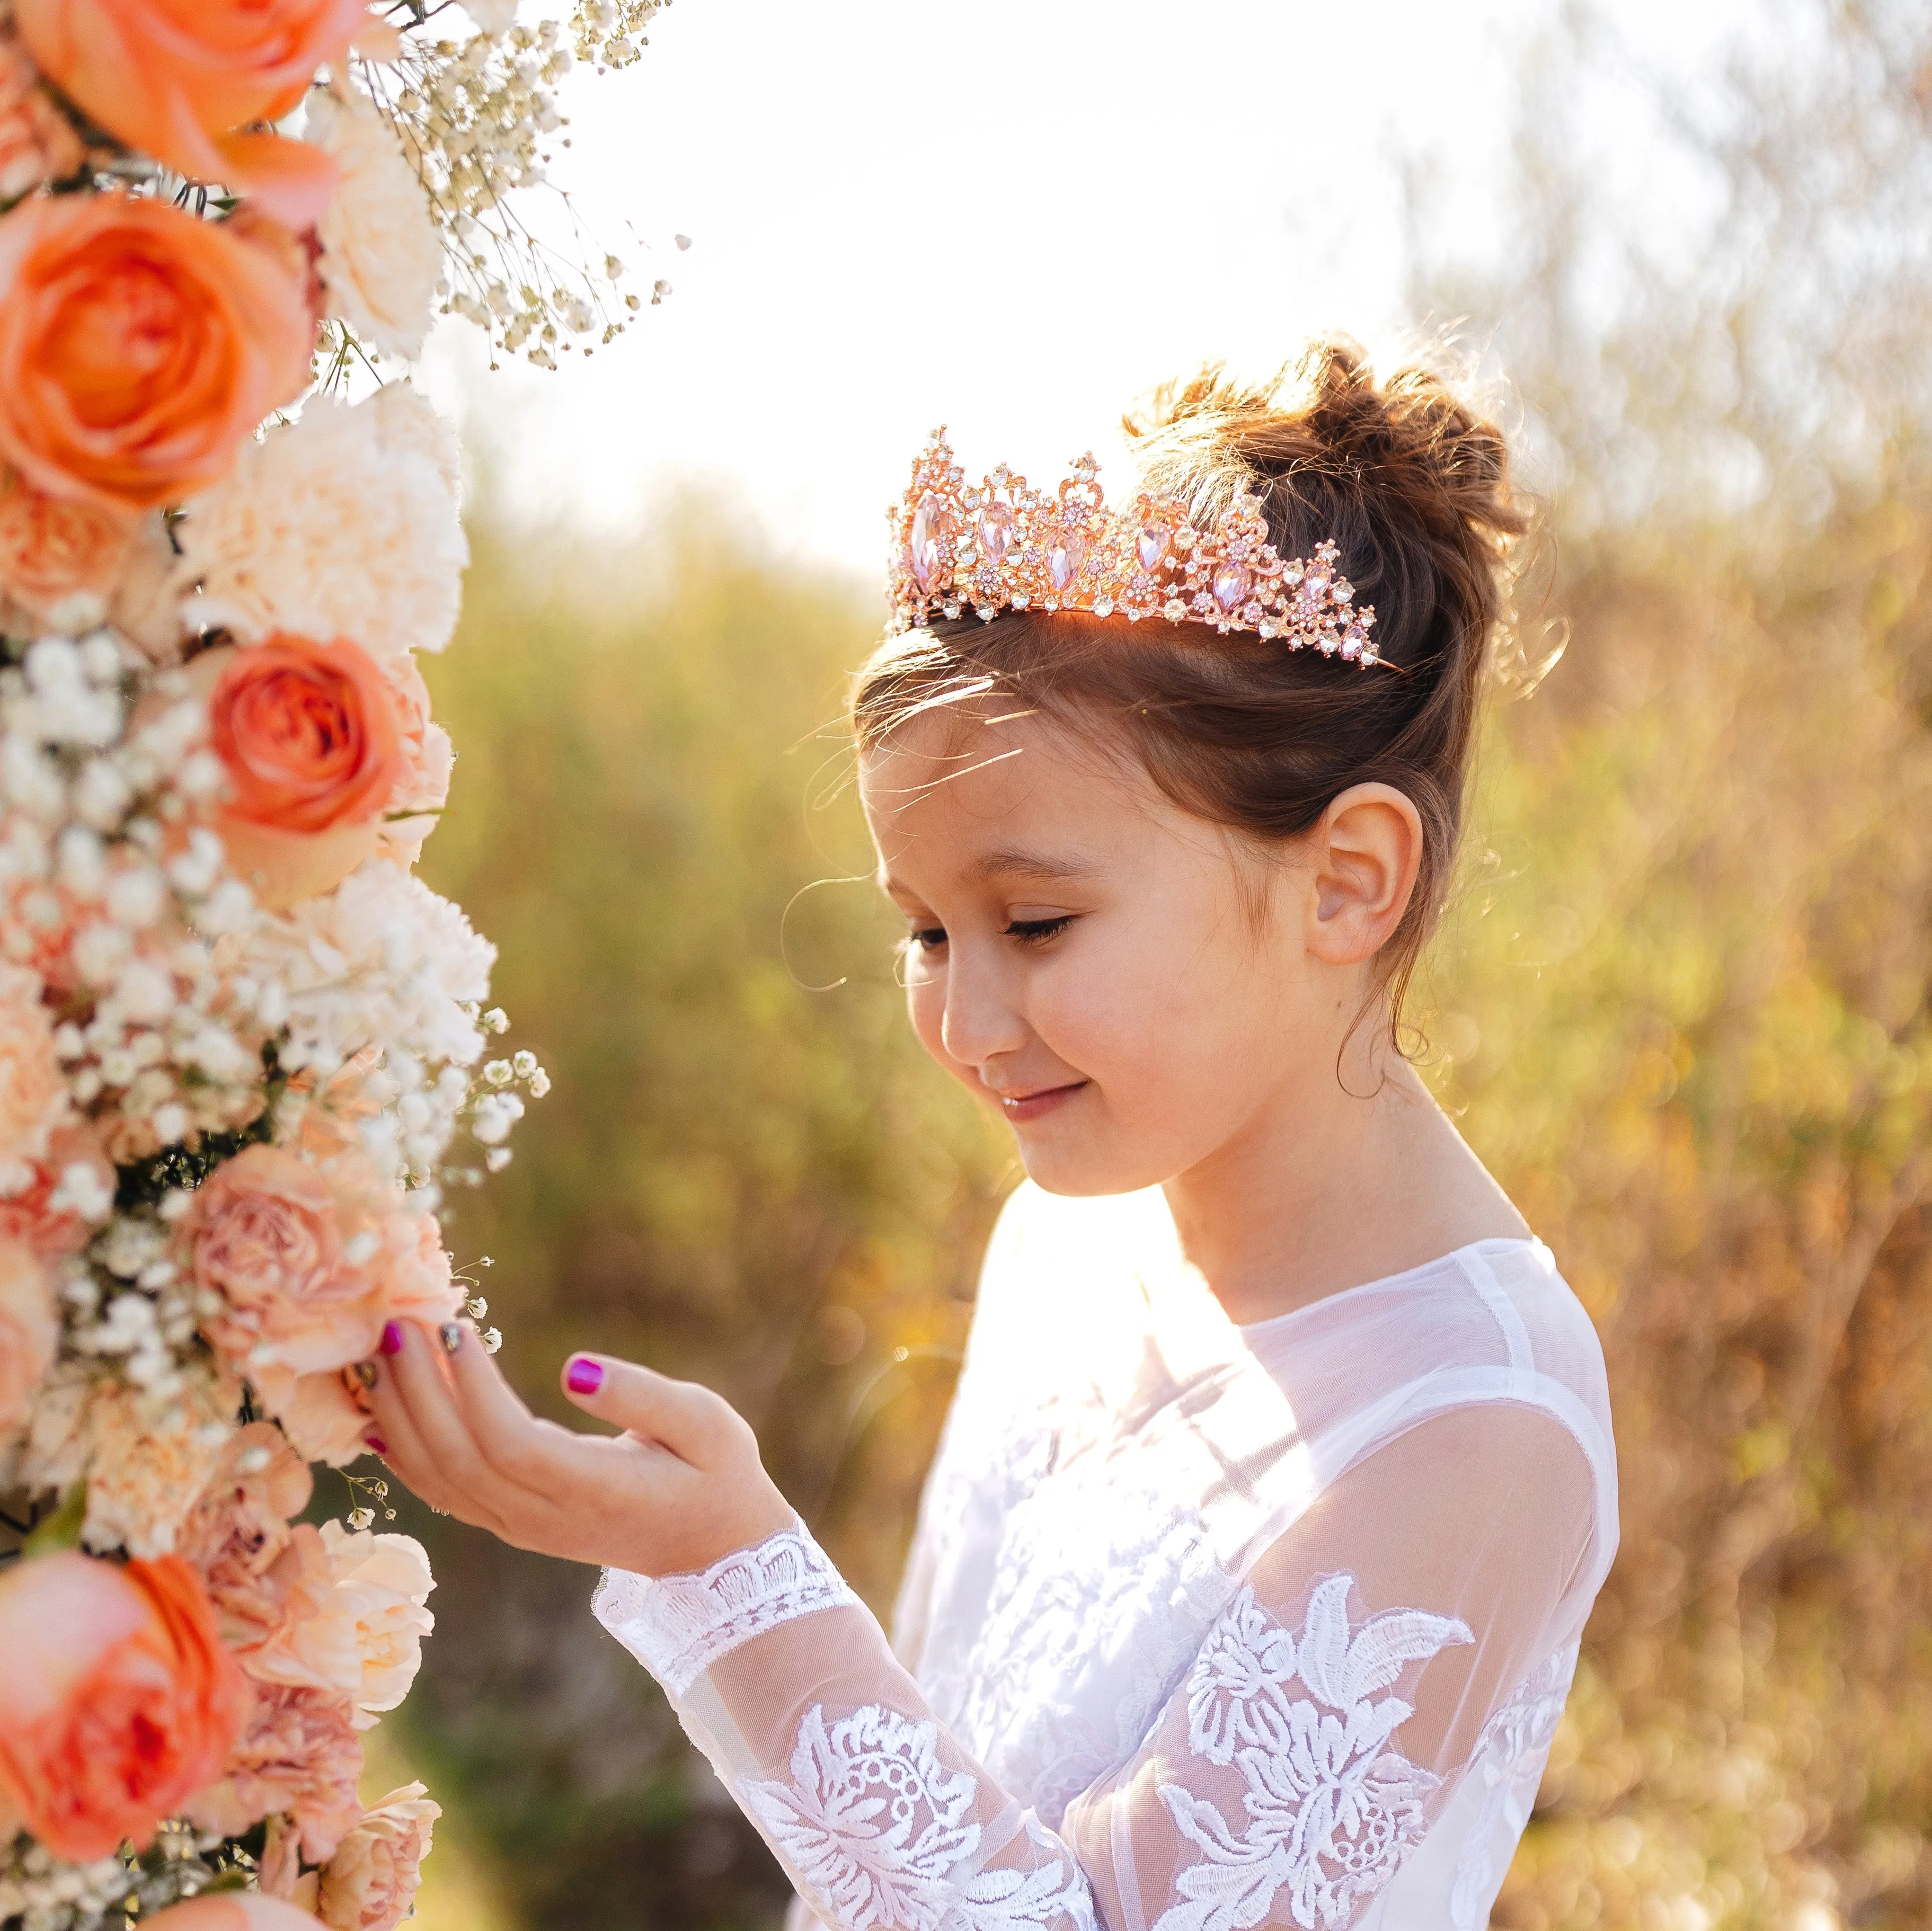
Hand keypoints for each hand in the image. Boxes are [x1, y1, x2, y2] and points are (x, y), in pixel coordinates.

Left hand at [358, 1320, 796, 1576]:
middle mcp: (544, 1518)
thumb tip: (575, 1367)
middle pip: (459, 1459)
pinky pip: (442, 1492)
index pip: (510, 1444)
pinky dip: (403, 1452)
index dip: (473, 1388)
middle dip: (419, 1390)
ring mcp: (521, 1528)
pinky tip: (377, 1411)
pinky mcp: (511, 1524)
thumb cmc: (716, 1474)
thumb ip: (644, 1396)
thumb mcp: (706, 1425)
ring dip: (401, 1415)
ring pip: (440, 1479)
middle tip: (396, 1323)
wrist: (712, 1551)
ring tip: (379, 1351)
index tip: (454, 1327)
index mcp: (594, 1490)